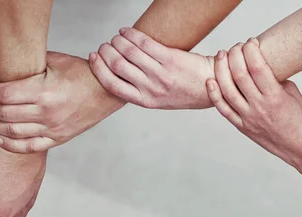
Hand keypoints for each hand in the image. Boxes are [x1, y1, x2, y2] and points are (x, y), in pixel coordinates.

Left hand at [0, 52, 124, 152]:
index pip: (4, 94)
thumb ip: (29, 67)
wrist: (105, 92)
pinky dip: (10, 145)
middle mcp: (47, 113)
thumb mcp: (53, 62)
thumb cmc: (79, 73)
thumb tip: (4, 67)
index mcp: (44, 91)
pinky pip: (29, 147)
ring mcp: (52, 129)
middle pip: (4, 114)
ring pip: (13, 132)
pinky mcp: (57, 139)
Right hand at [88, 27, 213, 109]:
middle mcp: (151, 89)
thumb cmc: (183, 92)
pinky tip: (125, 32)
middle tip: (105, 46)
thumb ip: (139, 90)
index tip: (92, 57)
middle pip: (117, 65)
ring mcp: (160, 74)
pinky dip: (130, 34)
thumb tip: (117, 72)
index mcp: (145, 101)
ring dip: (117, 41)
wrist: (209, 86)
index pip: (112, 84)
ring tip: (115, 38)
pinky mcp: (169, 59)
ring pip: (128, 52)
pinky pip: (144, 42)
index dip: (98, 68)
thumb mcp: (158, 100)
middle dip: (106, 51)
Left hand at [206, 39, 301, 174]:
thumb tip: (258, 64)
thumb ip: (274, 78)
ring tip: (222, 56)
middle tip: (235, 47)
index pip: (257, 67)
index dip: (250, 50)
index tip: (251, 42)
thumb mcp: (292, 93)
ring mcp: (248, 118)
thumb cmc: (299, 118)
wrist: (298, 147)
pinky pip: (223, 110)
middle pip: (239, 75)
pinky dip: (214, 94)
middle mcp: (259, 107)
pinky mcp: (242, 127)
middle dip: (235, 55)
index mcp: (275, 97)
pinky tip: (210, 81)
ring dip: (221, 70)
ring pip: (227, 91)